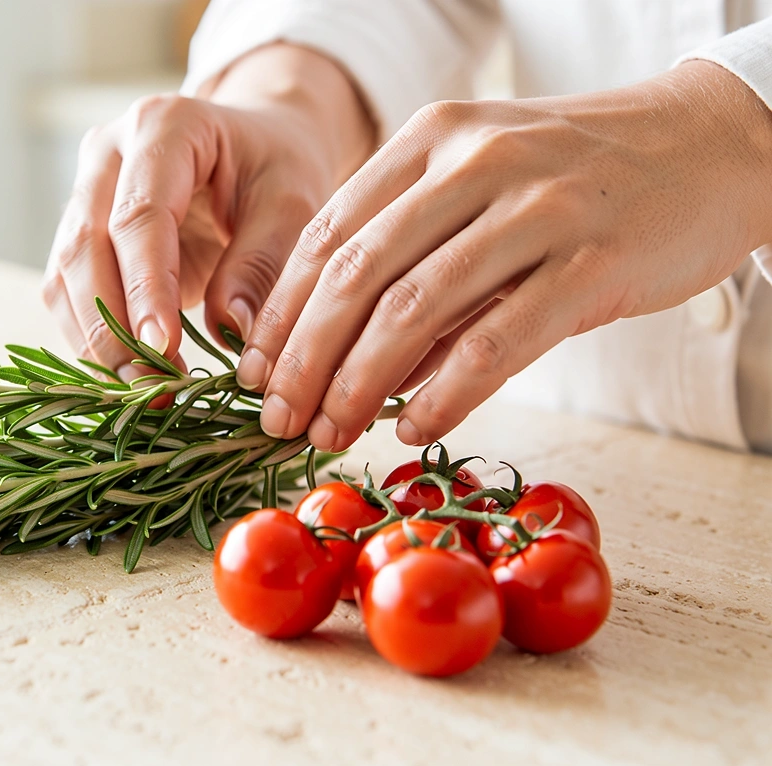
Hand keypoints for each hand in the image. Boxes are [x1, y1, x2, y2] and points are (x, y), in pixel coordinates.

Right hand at [42, 44, 371, 380]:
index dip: (145, 287)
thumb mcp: (292, 203)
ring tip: (142, 390)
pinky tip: (124, 375)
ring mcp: (82, 190)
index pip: (139, 215)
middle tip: (151, 385)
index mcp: (164, 126)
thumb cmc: (274, 168)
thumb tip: (230, 329)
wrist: (251, 147)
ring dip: (95, 340)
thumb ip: (262, 261)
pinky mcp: (76, 232)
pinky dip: (90, 338)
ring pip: (65, 274)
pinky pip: (66, 292)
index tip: (162, 349)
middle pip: (85, 245)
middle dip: (112, 325)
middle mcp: (107, 152)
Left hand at [238, 60, 771, 449]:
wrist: (709, 143)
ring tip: (331, 432)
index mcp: (431, 137)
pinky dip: (445, 394)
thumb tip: (344, 357)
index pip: (327, 233)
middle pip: (356, 274)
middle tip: (278, 419)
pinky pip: (498, 341)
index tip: (254, 373)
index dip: (282, 311)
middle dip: (305, 358)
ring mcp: (537, 208)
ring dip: (359, 384)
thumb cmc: (579, 177)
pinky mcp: (594, 262)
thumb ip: (413, 256)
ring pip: (415, 308)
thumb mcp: (481, 183)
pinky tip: (413, 428)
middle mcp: (474, 161)